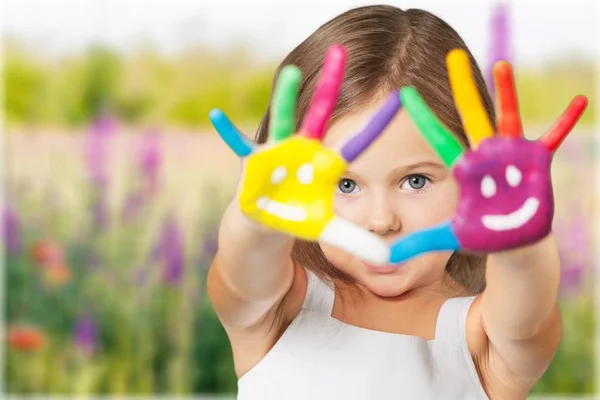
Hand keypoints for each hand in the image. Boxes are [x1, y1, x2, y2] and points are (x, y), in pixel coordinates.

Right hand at [210, 45, 401, 264]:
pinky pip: (238, 146)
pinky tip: (216, 114)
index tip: (401, 98)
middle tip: (343, 51)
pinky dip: (227, 132)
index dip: (376, 125)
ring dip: (285, 98)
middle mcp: (303, 150)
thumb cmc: (298, 218)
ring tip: (291, 74)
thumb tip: (387, 259)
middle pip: (319, 114)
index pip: (356, 143)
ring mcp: (278, 153)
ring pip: (282, 121)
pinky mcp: (253, 164)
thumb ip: (357, 241)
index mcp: (325, 164)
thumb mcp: (329, 231)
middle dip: (330, 86)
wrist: (266, 222)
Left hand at [389, 49, 587, 262]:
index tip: (404, 95)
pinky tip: (579, 102)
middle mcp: (485, 156)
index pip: (438, 140)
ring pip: (506, 119)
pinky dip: (565, 122)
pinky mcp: (535, 163)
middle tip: (452, 57)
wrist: (512, 241)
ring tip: (500, 65)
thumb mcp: (448, 236)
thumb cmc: (480, 234)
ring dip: (506, 93)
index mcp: (464, 170)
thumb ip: (417, 243)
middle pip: (471, 117)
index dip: (424, 118)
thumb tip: (382, 259)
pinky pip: (553, 139)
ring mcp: (510, 156)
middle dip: (462, 88)